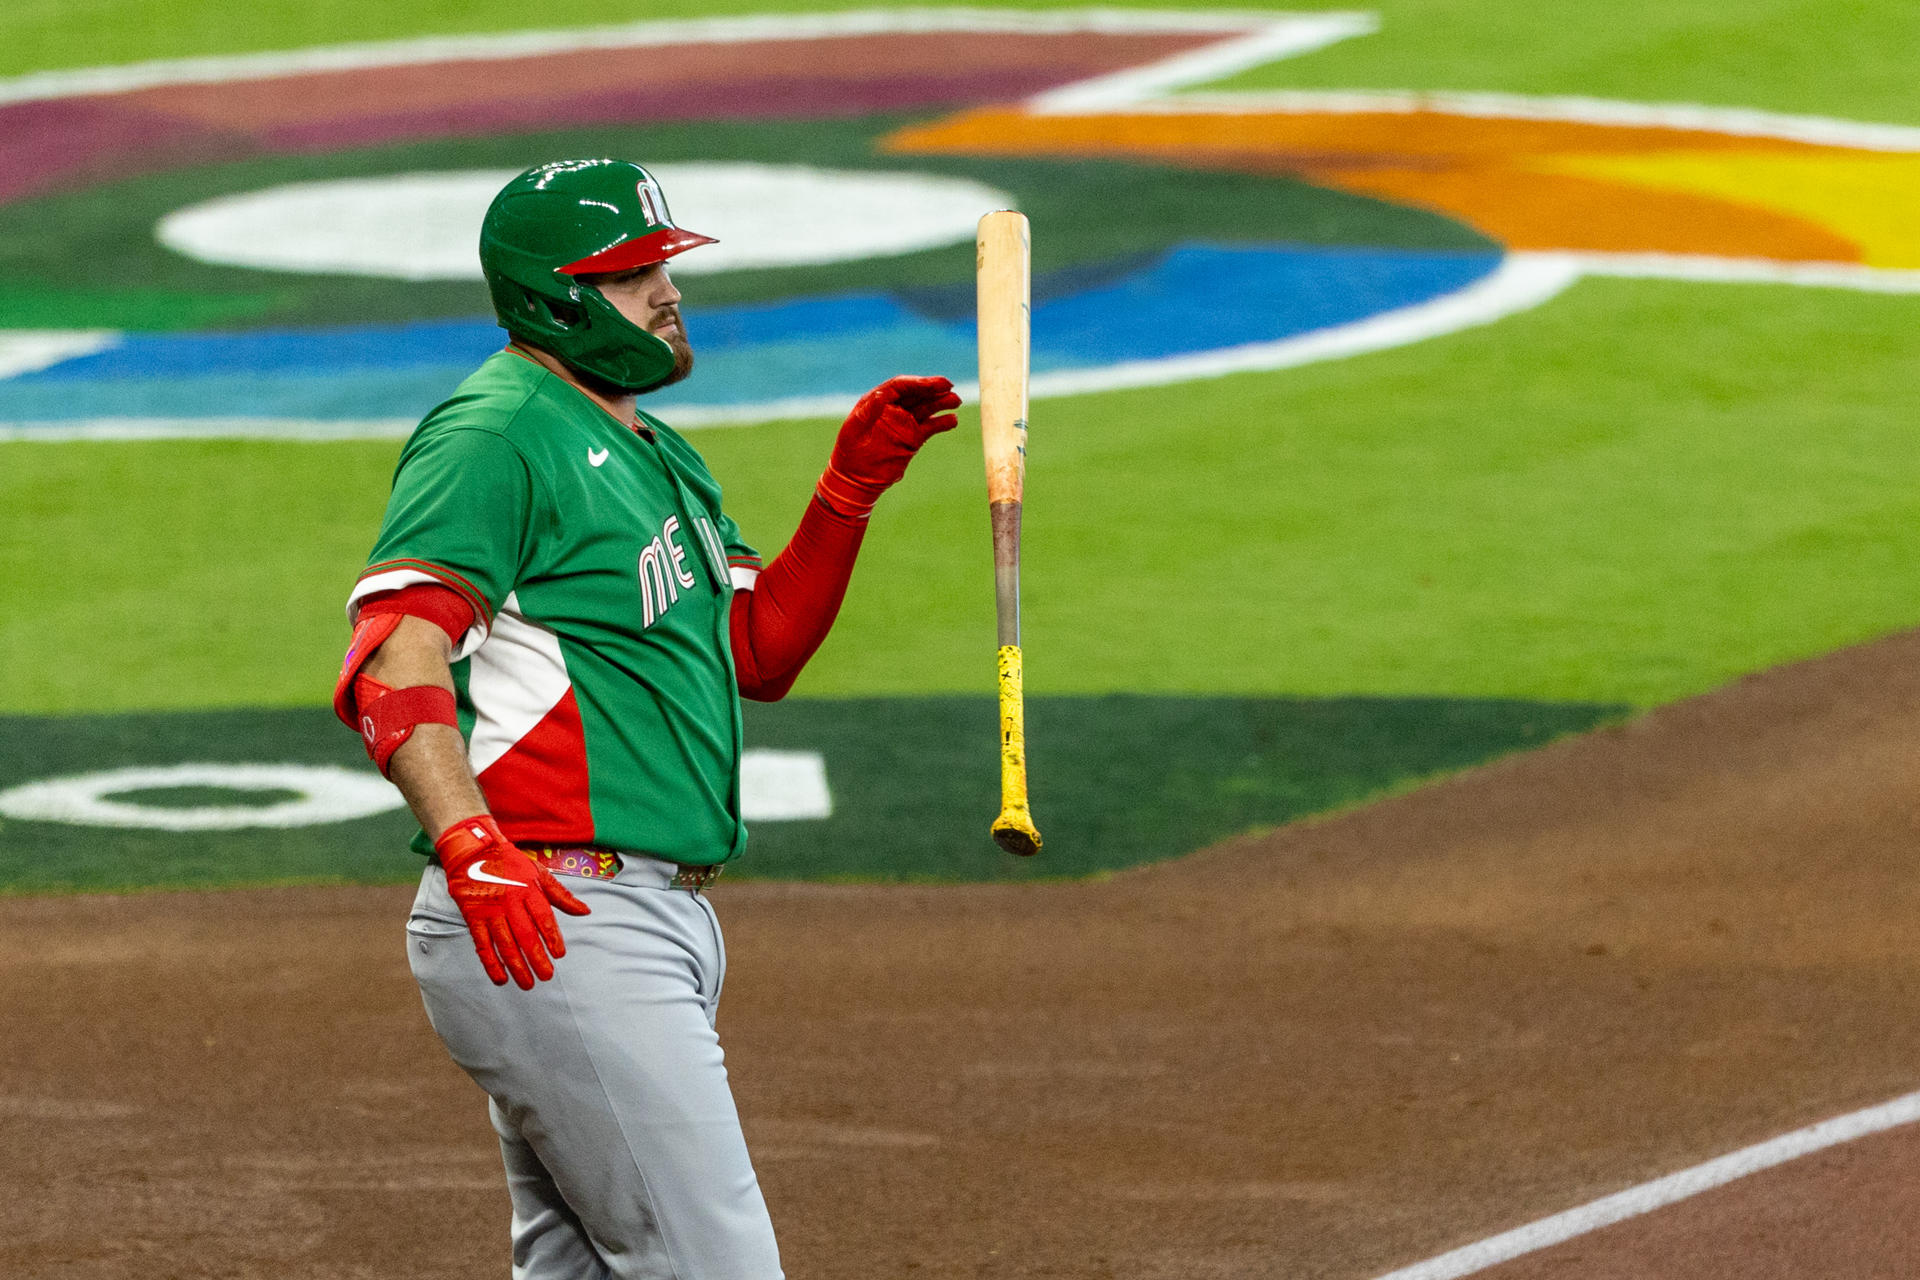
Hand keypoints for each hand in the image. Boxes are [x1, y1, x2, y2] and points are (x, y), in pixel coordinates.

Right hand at [433, 814, 589, 988]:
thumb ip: (561, 895)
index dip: (552, 937)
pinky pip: (483, 945)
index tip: (559, 954)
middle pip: (525, 935)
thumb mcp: (538, 873)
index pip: (543, 918)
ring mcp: (490, 911)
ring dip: (516, 966)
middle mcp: (509, 901)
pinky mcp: (473, 918)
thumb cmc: (510, 863)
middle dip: (536, 958)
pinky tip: (501, 978)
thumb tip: (585, 911)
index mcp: (528, 889)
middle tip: (546, 976)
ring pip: (505, 944)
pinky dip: (491, 964)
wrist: (472, 851)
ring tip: (527, 983)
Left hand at [815, 375, 960, 518]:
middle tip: (949, 386)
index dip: (917, 382)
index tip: (932, 383)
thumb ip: (869, 412)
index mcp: (877, 401)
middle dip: (933, 388)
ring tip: (955, 400)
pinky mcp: (913, 438)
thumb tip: (880, 393)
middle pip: (916, 393)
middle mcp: (893, 408)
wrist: (856, 479)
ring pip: (926, 407)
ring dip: (941, 402)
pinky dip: (942, 422)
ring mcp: (904, 422)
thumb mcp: (855, 431)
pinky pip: (931, 426)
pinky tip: (952, 420)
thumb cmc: (850, 453)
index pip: (900, 386)